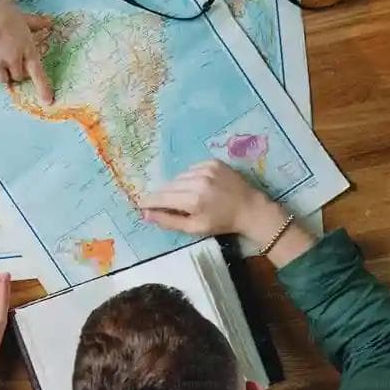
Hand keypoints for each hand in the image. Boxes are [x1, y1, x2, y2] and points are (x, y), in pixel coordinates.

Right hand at [0, 0, 54, 103]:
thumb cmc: (7, 12)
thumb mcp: (25, 18)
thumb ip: (37, 24)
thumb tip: (50, 22)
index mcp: (27, 50)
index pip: (38, 74)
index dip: (43, 89)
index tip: (47, 102)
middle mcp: (13, 60)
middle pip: (17, 78)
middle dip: (14, 72)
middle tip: (9, 62)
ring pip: (1, 79)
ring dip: (0, 73)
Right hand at [139, 160, 285, 242]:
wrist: (250, 208)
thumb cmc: (222, 222)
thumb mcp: (195, 228)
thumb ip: (169, 221)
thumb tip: (146, 214)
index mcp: (192, 200)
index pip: (161, 198)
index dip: (148, 201)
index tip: (140, 204)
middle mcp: (197, 181)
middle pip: (168, 186)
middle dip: (162, 195)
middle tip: (162, 204)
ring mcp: (206, 168)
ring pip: (179, 177)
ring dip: (177, 187)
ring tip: (185, 197)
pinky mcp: (212, 162)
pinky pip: (191, 169)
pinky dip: (189, 178)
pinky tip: (198, 187)